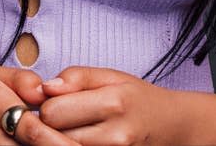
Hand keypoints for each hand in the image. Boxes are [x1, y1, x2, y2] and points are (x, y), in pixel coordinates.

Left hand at [36, 66, 185, 145]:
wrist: (170, 127)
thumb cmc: (137, 98)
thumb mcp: (110, 76)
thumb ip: (76, 77)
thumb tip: (45, 87)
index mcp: (113, 103)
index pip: (53, 111)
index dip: (47, 104)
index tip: (53, 100)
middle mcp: (114, 136)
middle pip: (54, 136)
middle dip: (50, 124)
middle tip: (60, 115)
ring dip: (60, 139)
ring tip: (71, 126)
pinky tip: (79, 137)